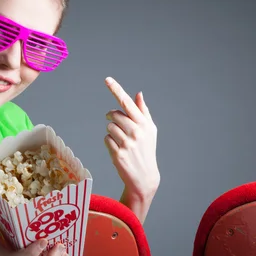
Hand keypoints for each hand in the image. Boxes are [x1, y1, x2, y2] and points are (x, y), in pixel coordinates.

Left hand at [104, 77, 159, 202]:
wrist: (144, 176)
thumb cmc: (146, 149)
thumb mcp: (149, 130)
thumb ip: (142, 111)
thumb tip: (138, 93)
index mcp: (144, 123)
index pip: (127, 103)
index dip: (116, 90)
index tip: (107, 79)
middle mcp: (136, 132)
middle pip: (114, 114)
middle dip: (112, 117)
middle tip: (117, 124)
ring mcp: (127, 143)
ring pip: (109, 127)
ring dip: (112, 132)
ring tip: (121, 141)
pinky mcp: (118, 154)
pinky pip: (106, 139)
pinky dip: (109, 143)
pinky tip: (118, 150)